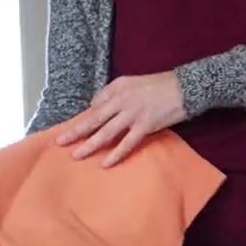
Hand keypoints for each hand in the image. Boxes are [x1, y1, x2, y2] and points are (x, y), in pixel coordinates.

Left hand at [56, 72, 186, 166]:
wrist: (186, 87)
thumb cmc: (160, 85)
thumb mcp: (133, 82)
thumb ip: (114, 93)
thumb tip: (96, 106)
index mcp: (117, 88)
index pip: (94, 105)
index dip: (82, 119)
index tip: (71, 130)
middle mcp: (121, 100)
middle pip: (94, 119)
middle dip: (76, 132)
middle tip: (60, 142)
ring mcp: (133, 113)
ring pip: (106, 132)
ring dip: (90, 145)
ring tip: (77, 155)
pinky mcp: (145, 125)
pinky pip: (127, 143)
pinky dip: (116, 154)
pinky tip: (105, 163)